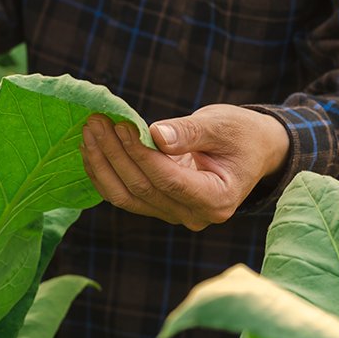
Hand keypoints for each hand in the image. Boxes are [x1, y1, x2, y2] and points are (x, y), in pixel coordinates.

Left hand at [80, 104, 289, 230]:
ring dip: (102, 164)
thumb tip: (156, 134)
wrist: (249, 150)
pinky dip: (104, 174)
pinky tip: (90, 149)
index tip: (121, 125)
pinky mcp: (159, 207)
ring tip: (89, 132)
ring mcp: (175, 214)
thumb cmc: (240, 134)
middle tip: (96, 121)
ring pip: (127, 197)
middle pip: (144, 189)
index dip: (141, 154)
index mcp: (218, 199)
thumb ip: (190, 132)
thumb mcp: (222, 126)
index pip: (169, 180)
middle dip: (115, 154)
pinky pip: (124, 196)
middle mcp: (195, 215)